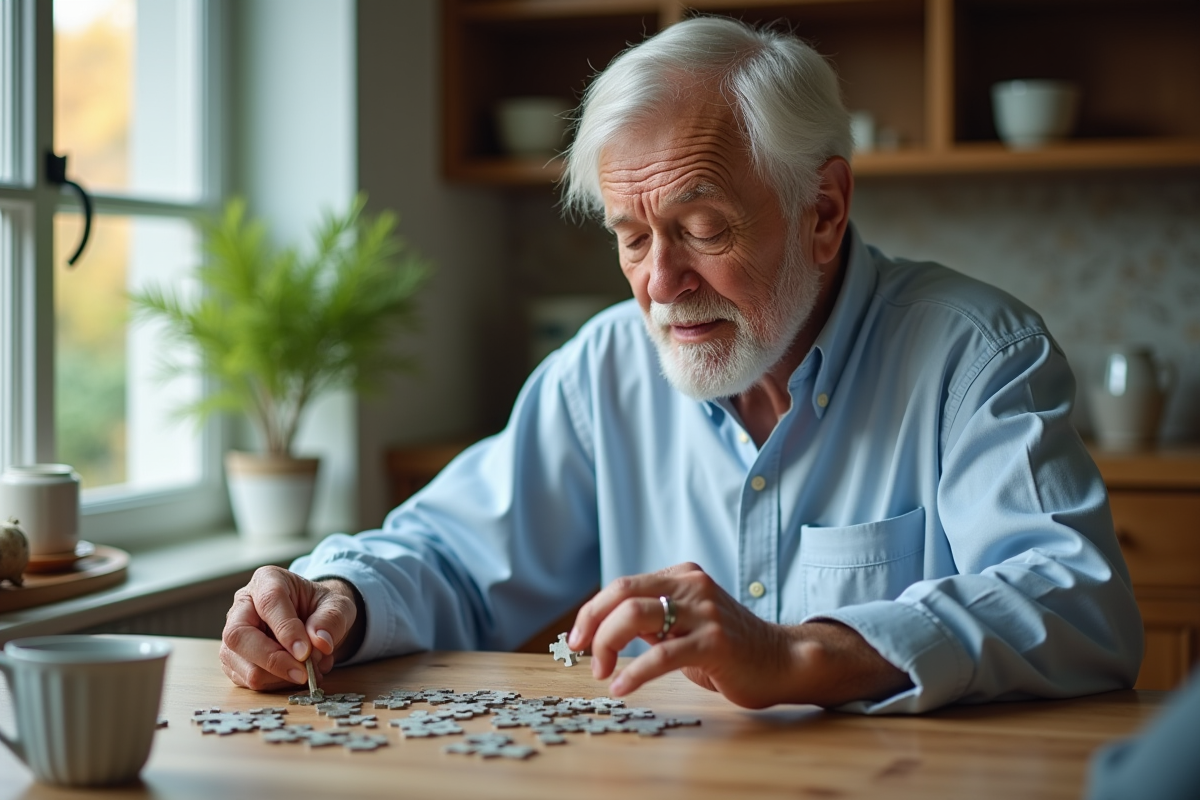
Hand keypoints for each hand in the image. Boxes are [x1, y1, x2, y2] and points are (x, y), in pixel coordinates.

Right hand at [219, 565, 361, 690]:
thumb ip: (331, 620)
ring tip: (308, 670)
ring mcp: (234, 636)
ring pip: (240, 664)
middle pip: (238, 636)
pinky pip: (247, 681)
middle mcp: (242, 606)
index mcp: (267, 580)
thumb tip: (320, 643)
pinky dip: (275, 685)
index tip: (306, 652)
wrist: (314, 620)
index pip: (268, 602)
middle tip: (303, 673)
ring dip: (277, 677)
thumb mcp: (337, 605)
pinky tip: (296, 675)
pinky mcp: (234, 661)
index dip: (286, 629)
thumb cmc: (321, 607)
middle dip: (273, 660)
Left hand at [568, 562, 910, 708]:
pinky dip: (634, 672)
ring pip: (637, 616)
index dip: (593, 611)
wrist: (782, 661)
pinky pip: (662, 655)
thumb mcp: (686, 624)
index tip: (578, 638)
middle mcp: (693, 586)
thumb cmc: (730, 647)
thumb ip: (653, 620)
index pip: (622, 585)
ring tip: (602, 672)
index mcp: (682, 577)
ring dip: (608, 645)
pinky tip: (622, 687)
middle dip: (594, 625)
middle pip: (623, 594)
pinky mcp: (715, 643)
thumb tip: (606, 629)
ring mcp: (705, 612)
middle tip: (584, 654)